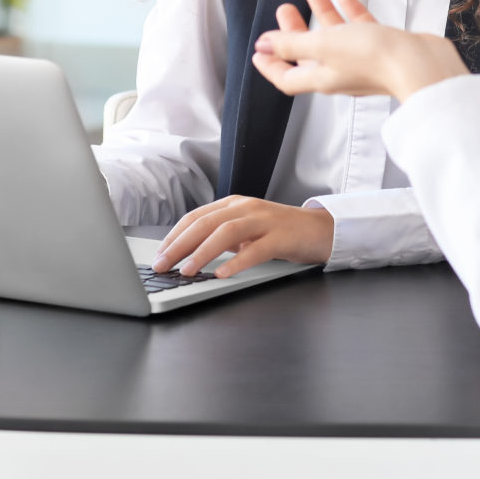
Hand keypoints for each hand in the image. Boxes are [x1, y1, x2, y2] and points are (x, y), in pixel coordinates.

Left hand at [152, 196, 333, 277]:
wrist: (320, 230)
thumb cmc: (281, 232)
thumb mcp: (246, 231)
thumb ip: (221, 237)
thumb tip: (188, 254)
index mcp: (234, 204)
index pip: (196, 217)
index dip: (174, 236)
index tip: (159, 255)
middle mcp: (246, 208)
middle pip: (206, 223)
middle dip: (179, 245)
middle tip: (162, 265)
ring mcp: (264, 221)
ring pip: (226, 233)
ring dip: (202, 252)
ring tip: (186, 271)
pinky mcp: (281, 237)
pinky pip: (256, 250)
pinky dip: (237, 262)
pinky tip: (223, 274)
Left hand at [251, 0, 466, 100]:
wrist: (420, 65)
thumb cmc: (374, 58)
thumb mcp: (324, 46)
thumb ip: (293, 44)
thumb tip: (264, 45)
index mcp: (322, 77)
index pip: (287, 77)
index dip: (270, 65)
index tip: (258, 50)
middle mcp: (340, 72)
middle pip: (308, 53)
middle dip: (294, 31)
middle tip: (284, 10)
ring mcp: (362, 62)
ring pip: (335, 37)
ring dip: (321, 14)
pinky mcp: (382, 49)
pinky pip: (360, 30)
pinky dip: (350, 13)